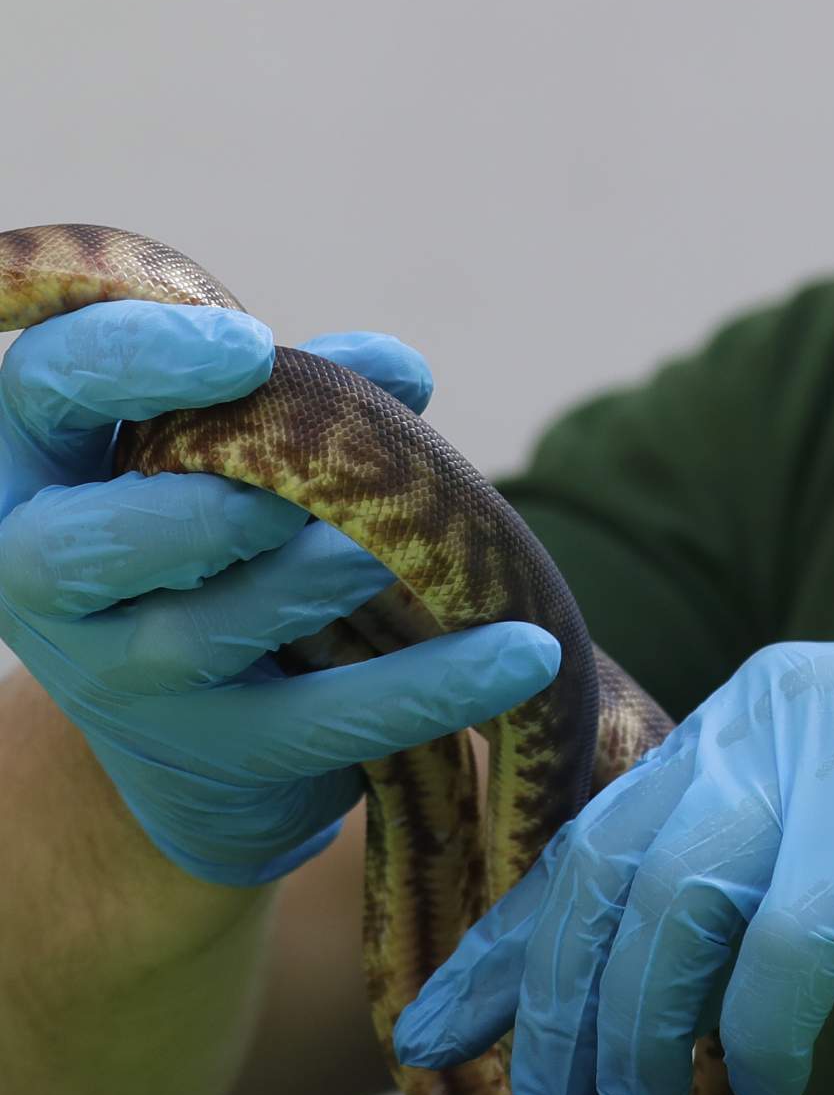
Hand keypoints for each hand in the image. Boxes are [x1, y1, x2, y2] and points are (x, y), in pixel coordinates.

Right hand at [0, 300, 560, 887]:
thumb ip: (299, 394)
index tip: (251, 342)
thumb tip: (398, 372)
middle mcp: (46, 575)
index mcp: (42, 459)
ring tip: (407, 544)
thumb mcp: (226, 440)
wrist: (194, 707)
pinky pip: (324, 721)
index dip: (138, 359)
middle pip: (90, 543)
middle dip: (200, 512)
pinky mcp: (215, 752)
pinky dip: (431, 687)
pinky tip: (524, 654)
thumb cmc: (210, 515)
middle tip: (296, 483)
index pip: (49, 384)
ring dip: (316, 580)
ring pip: (210, 630)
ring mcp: (120, 677)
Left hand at [391, 615, 833, 1094]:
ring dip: (641, 1032)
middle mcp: (781, 716)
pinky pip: (784, 953)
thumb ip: (778, 850)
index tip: (441, 1022)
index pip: (601, 828)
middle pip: (611, 870)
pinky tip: (776, 1082)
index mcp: (766, 708)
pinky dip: (762, 1035)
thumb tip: (676, 977)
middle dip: (555, 1002)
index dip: (512, 937)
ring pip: (672, 906)